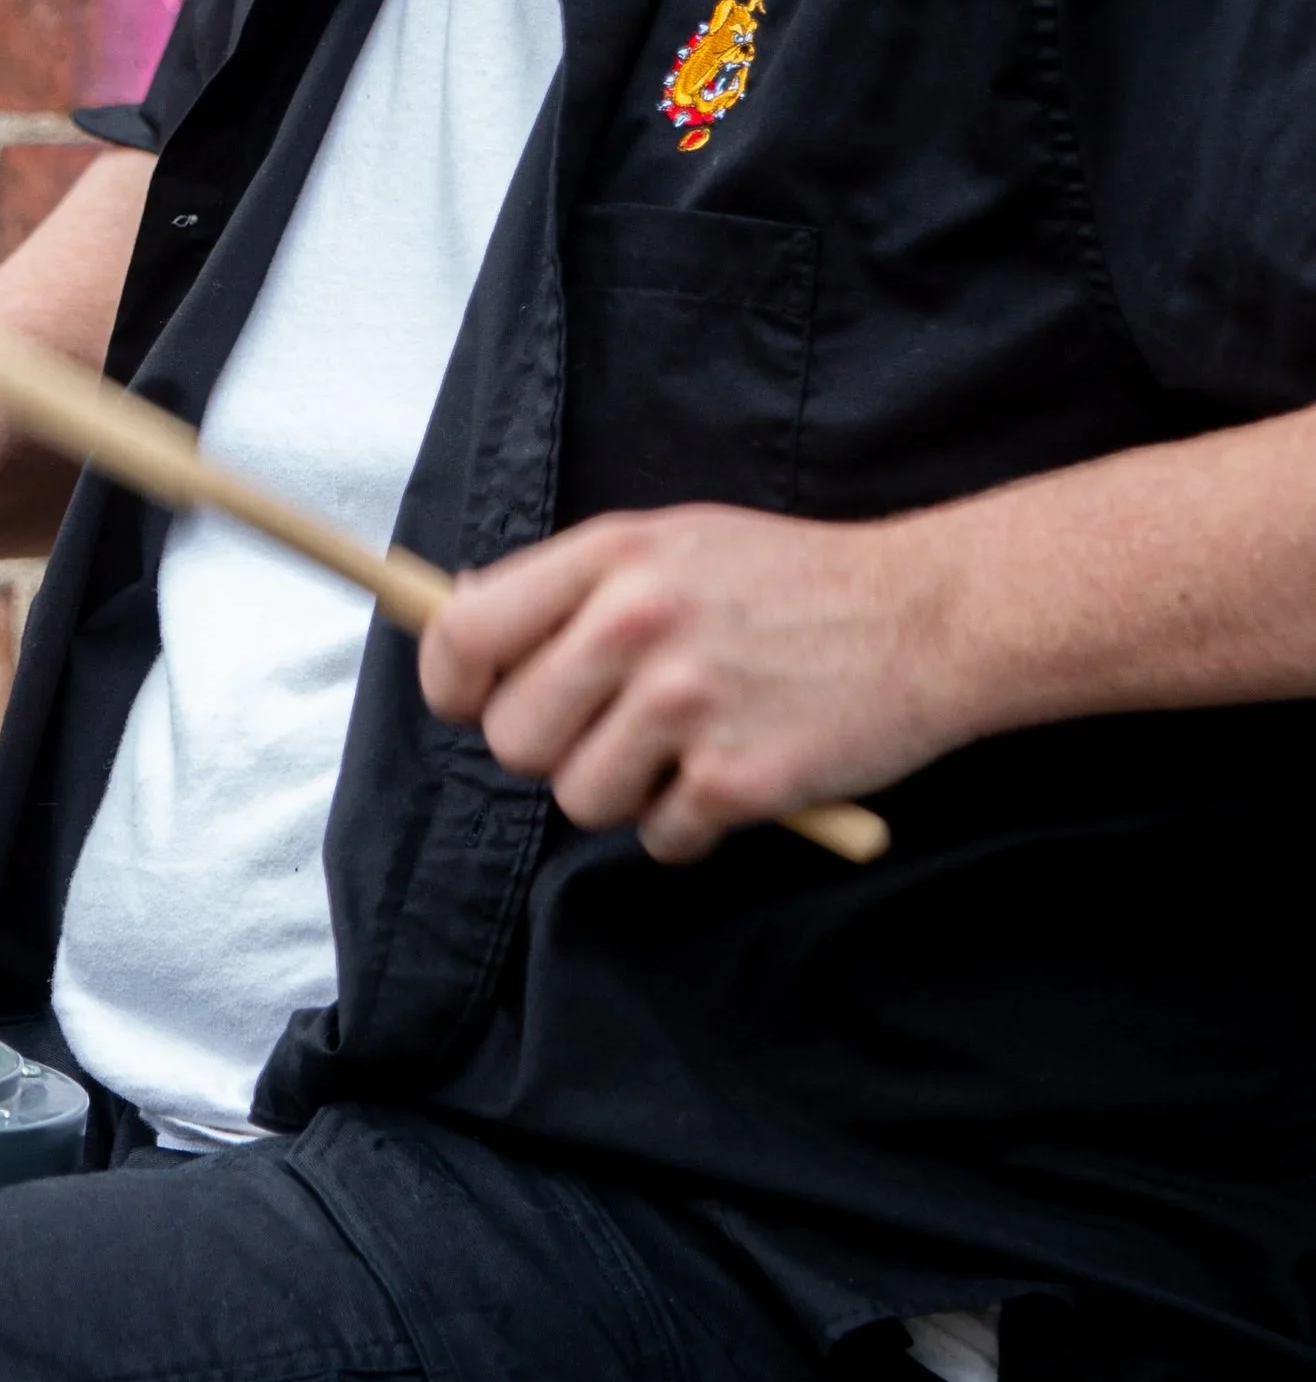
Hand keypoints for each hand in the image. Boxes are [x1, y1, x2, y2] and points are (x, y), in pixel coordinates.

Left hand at [415, 504, 962, 862]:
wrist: (928, 615)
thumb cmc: (791, 584)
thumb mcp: (670, 542)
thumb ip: (571, 583)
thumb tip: (460, 619)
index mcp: (612, 555)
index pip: (465, 632)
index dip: (454, 682)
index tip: (475, 701)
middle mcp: (637, 622)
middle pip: (512, 737)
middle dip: (553, 749)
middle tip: (613, 729)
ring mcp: (688, 702)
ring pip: (579, 800)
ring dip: (626, 793)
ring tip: (687, 747)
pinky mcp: (739, 778)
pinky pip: (659, 839)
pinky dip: (691, 827)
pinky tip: (734, 775)